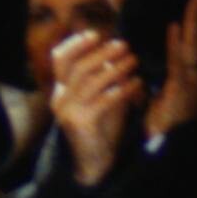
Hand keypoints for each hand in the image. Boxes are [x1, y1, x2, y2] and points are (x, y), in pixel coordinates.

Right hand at [51, 23, 143, 187]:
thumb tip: (117, 53)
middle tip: (124, 46)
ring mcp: (69, 112)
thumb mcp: (99, 98)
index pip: (60, 59)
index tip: (97, 34)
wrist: (94, 163)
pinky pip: (104, 100)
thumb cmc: (101, 128)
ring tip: (133, 61)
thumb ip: (103, 78)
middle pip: (78, 67)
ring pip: (91, 81)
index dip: (76, 43)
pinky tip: (136, 84)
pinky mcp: (82, 123)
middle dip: (102, 53)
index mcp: (61, 91)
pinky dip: (122, 90)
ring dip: (115, 68)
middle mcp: (60, 99)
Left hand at [146, 0, 196, 137]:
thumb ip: (160, 83)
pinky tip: (174, 26)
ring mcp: (194, 83)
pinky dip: (176, 43)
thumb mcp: (163, 100)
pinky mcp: (181, 89)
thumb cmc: (165, 128)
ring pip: (195, 46)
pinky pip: (178, 61)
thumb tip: (146, 71)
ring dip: (195, 21)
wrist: (168, 151)